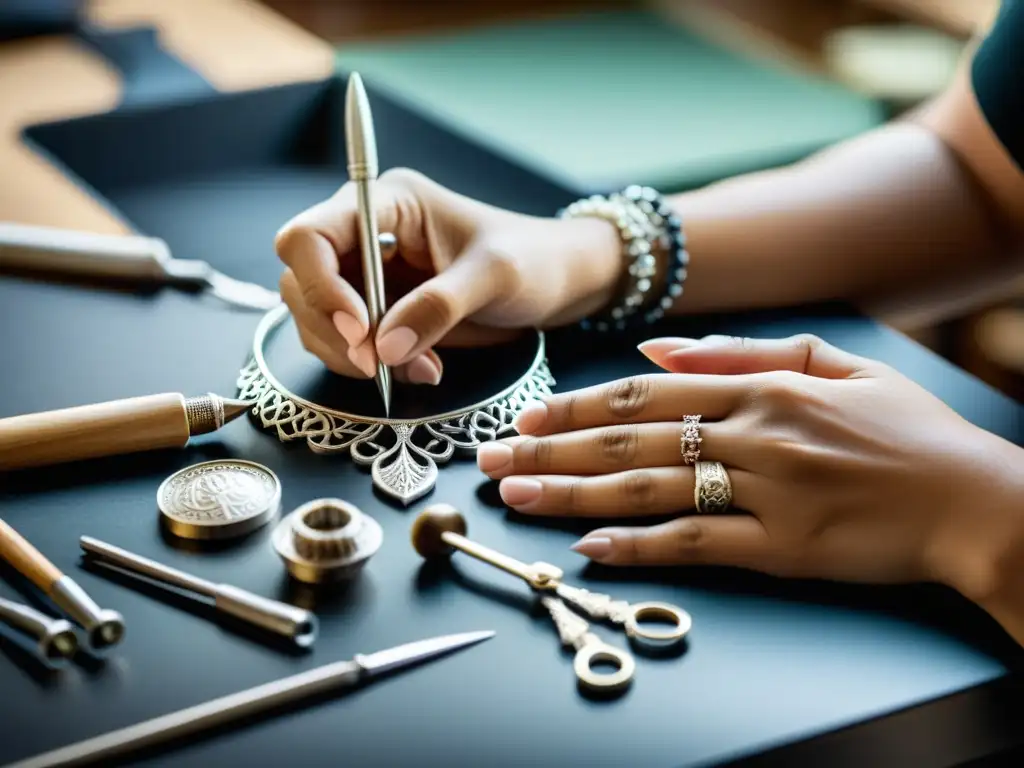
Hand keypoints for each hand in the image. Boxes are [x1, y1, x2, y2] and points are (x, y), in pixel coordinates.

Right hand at [274, 169, 619, 383]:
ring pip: (316, 318)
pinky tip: (416, 369)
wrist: (559, 282)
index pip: (310, 235)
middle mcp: (365, 234)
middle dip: (337, 330)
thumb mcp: (495, 276)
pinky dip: (369, 364)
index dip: (321, 285)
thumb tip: (383, 347)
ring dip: (353, 355)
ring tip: (416, 370)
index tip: (360, 329)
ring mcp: (368, 273)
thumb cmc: (534, 260)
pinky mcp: (377, 309)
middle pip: (303, 282)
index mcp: (388, 203)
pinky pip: (345, 342)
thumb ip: (439, 306)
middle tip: (381, 365)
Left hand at [476, 334, 1023, 597]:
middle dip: (548, 449)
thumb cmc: (906, 432)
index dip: (575, 404)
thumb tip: (660, 346)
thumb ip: (743, 350)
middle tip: (490, 459)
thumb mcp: (834, 364)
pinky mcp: (782, 546)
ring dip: (571, 493)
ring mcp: (765, 491)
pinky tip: (590, 546)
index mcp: (760, 386)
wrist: (973, 499)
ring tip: (515, 498)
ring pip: (648, 488)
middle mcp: (752, 433)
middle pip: (628, 438)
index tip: (524, 417)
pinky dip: (639, 544)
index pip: (644, 391)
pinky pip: (697, 544)